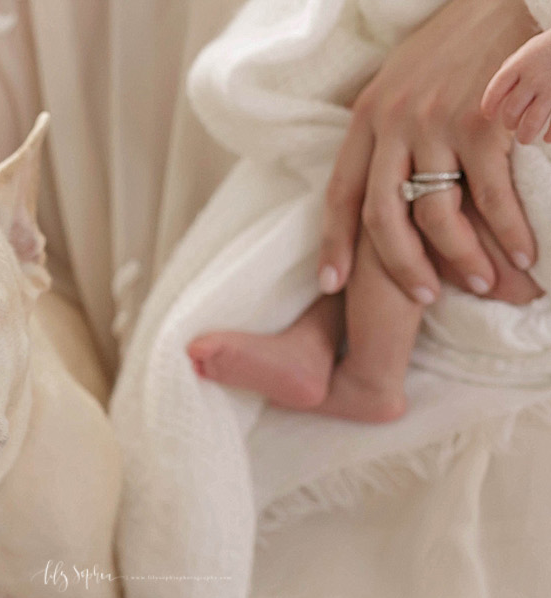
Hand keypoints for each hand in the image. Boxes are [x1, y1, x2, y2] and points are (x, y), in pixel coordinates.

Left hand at [320, 0, 538, 303]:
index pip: (341, 192)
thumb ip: (392, 128)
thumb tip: (392, 183)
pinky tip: (523, 253)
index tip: (330, 285)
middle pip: (383, 217)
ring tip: (482, 284)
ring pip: (438, 214)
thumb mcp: (410, 78)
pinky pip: (490, 197)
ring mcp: (436, 123)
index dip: (335, 243)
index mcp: (369, 114)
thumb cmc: (468, 41)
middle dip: (401, 267)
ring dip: (463, 258)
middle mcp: (393, 121)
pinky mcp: (482, 123)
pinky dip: (507, 233)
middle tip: (423, 299)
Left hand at [483, 30, 550, 143]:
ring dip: (525, 135)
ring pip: (531, 122)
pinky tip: (547, 138)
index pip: (496, 90)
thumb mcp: (531, 50)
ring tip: (524, 138)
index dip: (489, 106)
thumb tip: (499, 93)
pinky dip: (550, 135)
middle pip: (511, 110)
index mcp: (521, 65)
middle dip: (509, 122)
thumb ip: (514, 68)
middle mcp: (534, 78)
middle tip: (512, 125)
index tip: (489, 115)